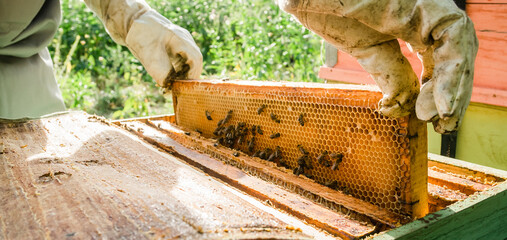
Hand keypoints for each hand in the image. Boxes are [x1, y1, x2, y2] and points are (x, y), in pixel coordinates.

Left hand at [84, 0, 202, 88]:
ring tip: (171, 88)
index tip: (183, 88)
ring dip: (183, 77)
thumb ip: (159, 71)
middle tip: (177, 91)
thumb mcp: (147, 54)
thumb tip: (168, 87)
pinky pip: (182, 63)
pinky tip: (168, 81)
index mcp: (181, 39)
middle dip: (188, 78)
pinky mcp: (175, 49)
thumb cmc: (139, 35)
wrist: (130, 22)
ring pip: (189, 64)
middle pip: (195, 63)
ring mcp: (180, 44)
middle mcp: (184, 41)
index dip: (192, 75)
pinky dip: (177, 73)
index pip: (196, 59)